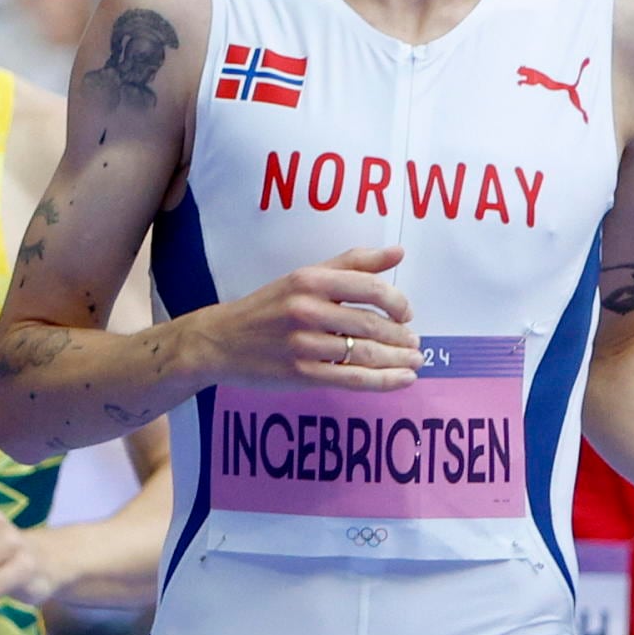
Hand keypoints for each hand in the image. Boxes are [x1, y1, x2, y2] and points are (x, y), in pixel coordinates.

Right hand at [199, 246, 418, 389]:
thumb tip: (398, 253)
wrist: (218, 341)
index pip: (370, 288)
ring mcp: (302, 344)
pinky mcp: (300, 374)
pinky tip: (404, 379)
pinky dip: (384, 381)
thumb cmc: (269, 307)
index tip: (406, 314)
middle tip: (415, 344)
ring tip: (415, 361)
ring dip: (399, 360)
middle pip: (371, 325)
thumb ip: (353, 264)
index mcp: (309, 280)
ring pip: (365, 354)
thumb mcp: (305, 277)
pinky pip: (352, 378)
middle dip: (401, 337)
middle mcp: (306, 310)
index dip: (398, 302)